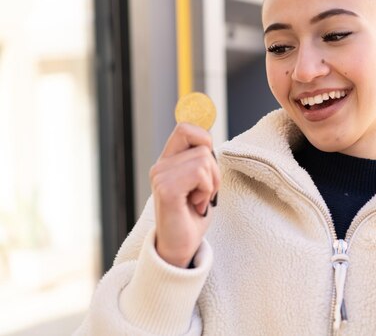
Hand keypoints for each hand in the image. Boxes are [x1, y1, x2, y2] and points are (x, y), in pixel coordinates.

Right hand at [149, 123, 219, 267]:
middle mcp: (160, 166)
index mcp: (168, 161)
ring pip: (204, 160)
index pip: (185, 128)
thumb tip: (209, 138)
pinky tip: (196, 206)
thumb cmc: (192, 215)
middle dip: (214, 171)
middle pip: (203, 145)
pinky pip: (200, 174)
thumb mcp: (201, 182)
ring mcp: (160, 177)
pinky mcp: (166, 189)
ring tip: (199, 201)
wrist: (181, 246)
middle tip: (205, 192)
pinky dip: (206, 191)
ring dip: (211, 184)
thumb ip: (201, 161)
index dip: (204, 138)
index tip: (208, 165)